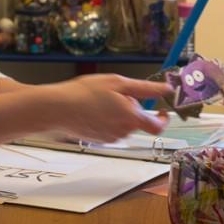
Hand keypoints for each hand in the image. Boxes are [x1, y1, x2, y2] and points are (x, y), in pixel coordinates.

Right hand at [45, 74, 172, 142]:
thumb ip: (146, 89)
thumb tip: (166, 89)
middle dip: (134, 108)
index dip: (164, 119)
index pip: (158, 127)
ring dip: (120, 113)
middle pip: (138, 122)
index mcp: (131, 118)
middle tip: (117, 93)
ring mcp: (111, 138)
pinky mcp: (100, 140)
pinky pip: (112, 129)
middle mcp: (123, 132)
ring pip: (124, 125)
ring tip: (101, 100)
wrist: (57, 108)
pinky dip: (108, 119)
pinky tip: (94, 110)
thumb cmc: (85, 93)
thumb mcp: (119, 83)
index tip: (162, 110)